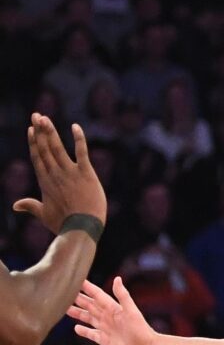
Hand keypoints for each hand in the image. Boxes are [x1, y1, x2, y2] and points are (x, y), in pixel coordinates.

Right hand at [23, 114, 105, 233]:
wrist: (81, 229)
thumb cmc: (63, 224)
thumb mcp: (44, 214)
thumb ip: (31, 206)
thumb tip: (15, 205)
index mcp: (45, 182)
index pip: (37, 157)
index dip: (34, 142)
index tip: (30, 129)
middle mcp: (54, 174)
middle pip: (44, 148)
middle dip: (39, 131)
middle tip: (36, 115)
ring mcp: (70, 173)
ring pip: (57, 147)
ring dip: (50, 131)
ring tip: (44, 117)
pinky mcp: (86, 174)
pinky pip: (81, 152)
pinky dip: (78, 139)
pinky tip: (75, 127)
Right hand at [68, 277, 161, 344]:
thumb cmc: (141, 330)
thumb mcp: (131, 311)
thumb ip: (123, 296)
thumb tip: (117, 279)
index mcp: (113, 308)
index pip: (97, 295)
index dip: (87, 287)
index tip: (76, 279)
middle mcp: (108, 317)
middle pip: (89, 305)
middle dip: (78, 299)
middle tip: (63, 292)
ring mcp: (106, 328)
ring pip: (88, 318)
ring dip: (77, 313)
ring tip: (65, 308)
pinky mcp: (104, 340)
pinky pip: (91, 334)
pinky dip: (83, 331)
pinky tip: (76, 328)